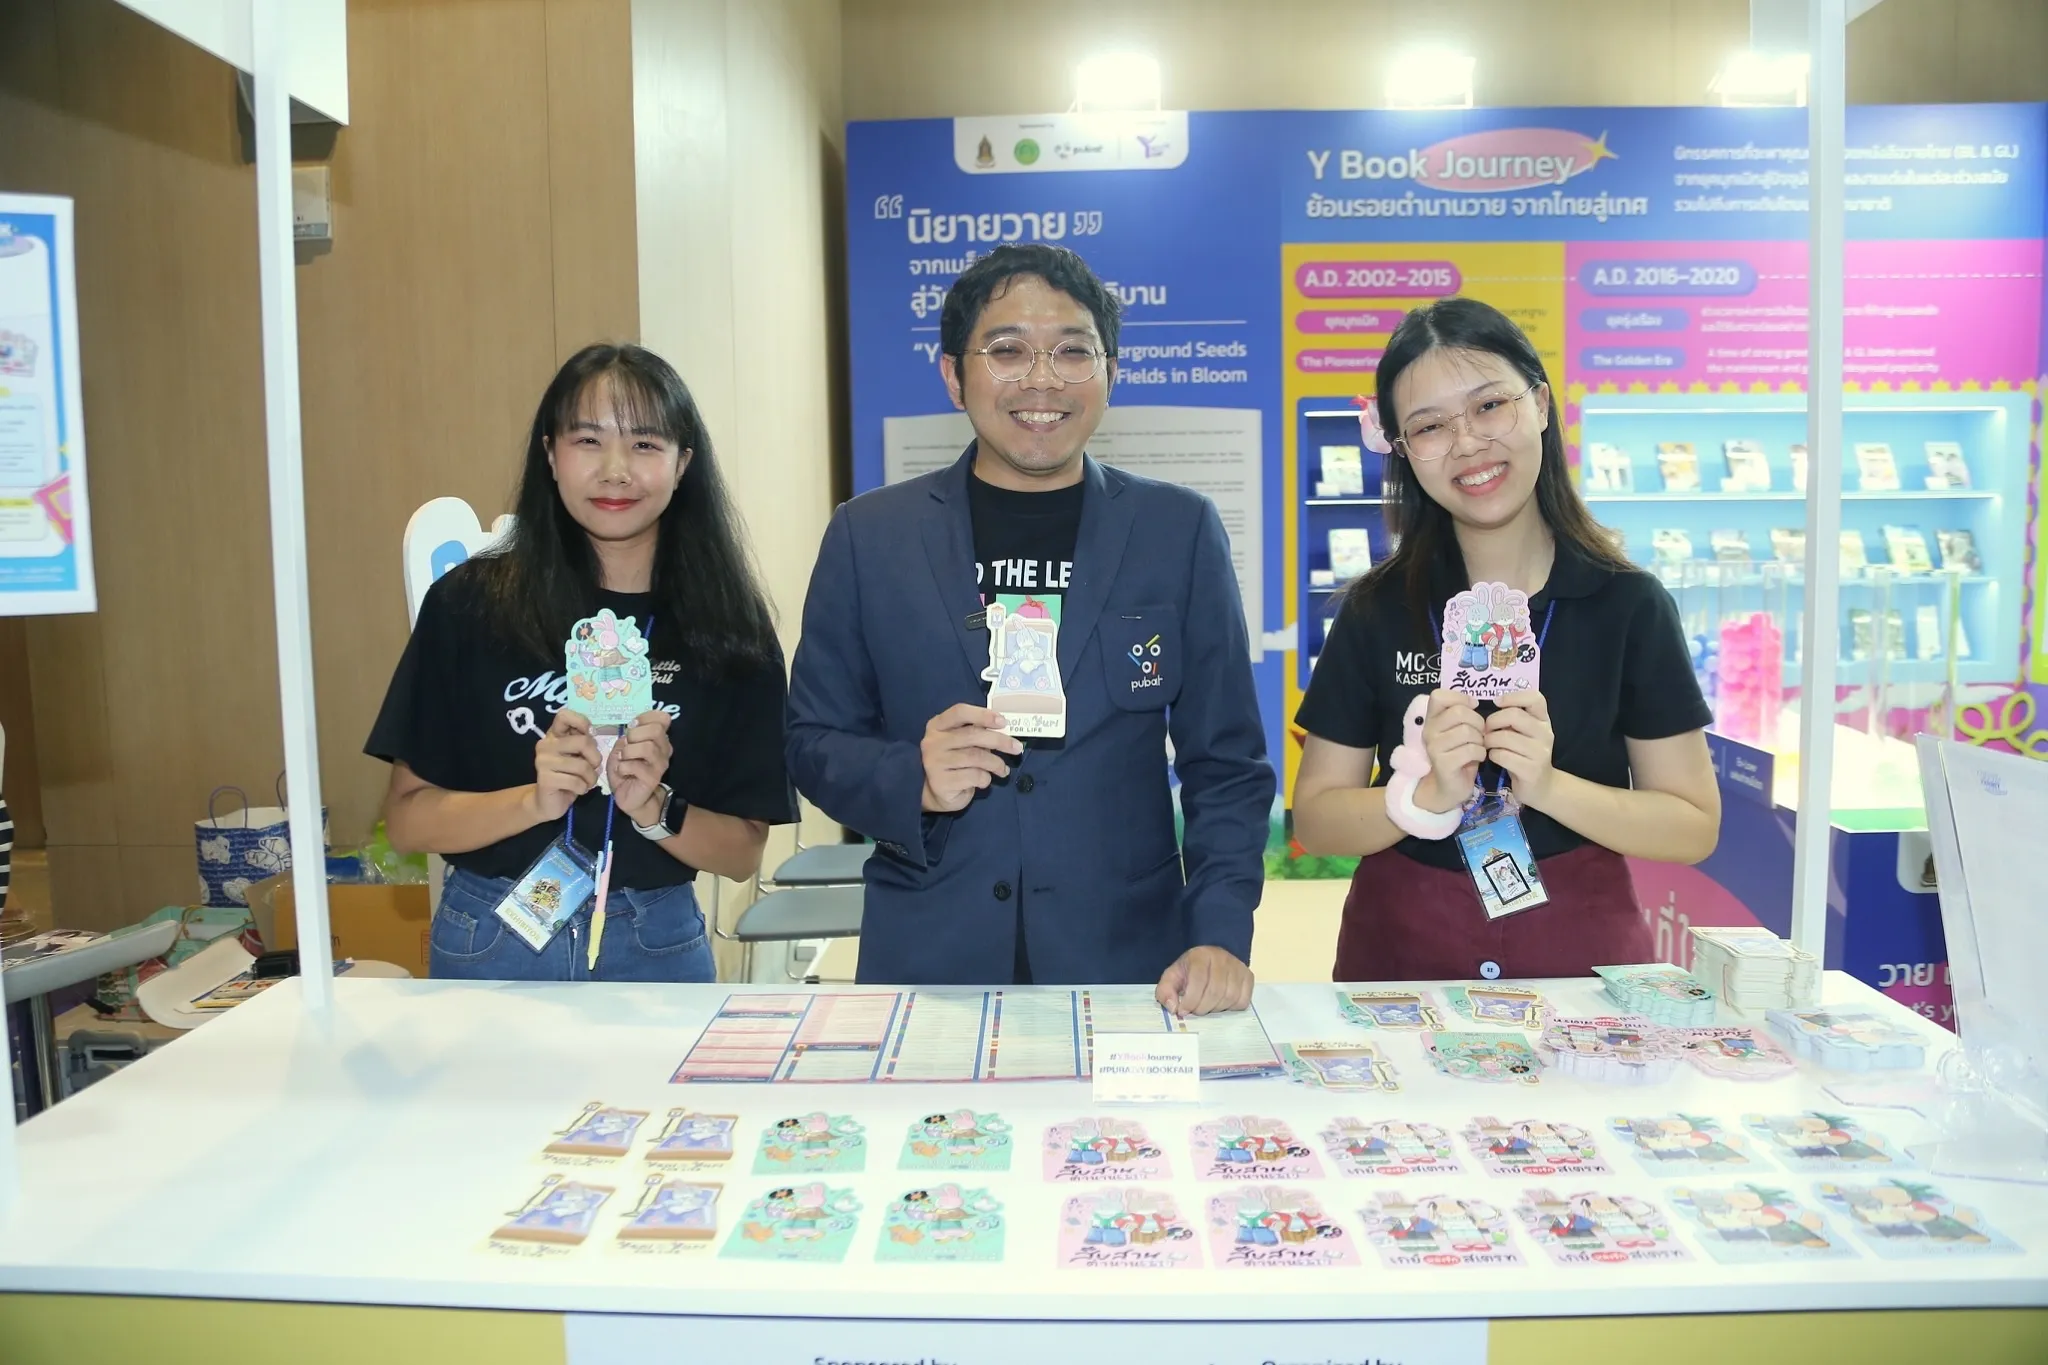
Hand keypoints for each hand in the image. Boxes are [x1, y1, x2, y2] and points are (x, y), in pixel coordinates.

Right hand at [528, 707, 598, 822]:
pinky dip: (583, 788)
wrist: (548, 803)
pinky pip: (576, 782)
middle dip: (595, 758)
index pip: (564, 715)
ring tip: (586, 782)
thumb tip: (593, 732)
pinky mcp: (545, 779)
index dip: (582, 722)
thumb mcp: (577, 756)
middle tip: (593, 768)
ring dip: (591, 778)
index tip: (589, 735)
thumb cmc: (567, 776)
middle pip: (583, 742)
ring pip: (582, 766)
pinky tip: (578, 790)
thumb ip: (583, 742)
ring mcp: (543, 762)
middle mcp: (545, 745)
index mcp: (553, 735)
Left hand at [610, 710, 674, 825]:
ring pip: (647, 748)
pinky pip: (636, 766)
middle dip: (635, 734)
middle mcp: (663, 749)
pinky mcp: (652, 778)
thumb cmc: (626, 770)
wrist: (630, 796)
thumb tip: (634, 726)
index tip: (632, 726)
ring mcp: (660, 764)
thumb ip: (629, 736)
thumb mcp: (623, 748)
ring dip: (628, 752)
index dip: (644, 718)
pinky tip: (621, 771)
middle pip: (656, 730)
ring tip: (622, 759)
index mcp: (658, 739)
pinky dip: (623, 767)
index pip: (662, 718)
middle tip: (626, 745)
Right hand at [920, 704, 1022, 811]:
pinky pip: (973, 776)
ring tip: (1003, 769)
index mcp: (937, 725)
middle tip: (1016, 748)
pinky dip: (986, 778)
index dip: (983, 715)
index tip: (1002, 722)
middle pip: (972, 735)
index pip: (960, 712)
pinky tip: (985, 780)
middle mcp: (933, 741)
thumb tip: (1004, 730)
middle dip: (999, 741)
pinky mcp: (941, 782)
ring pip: (976, 757)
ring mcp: (935, 762)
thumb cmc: (954, 762)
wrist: (936, 792)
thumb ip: (976, 733)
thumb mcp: (961, 743)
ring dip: (996, 763)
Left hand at [1155, 945, 1253, 1016]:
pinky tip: (1221, 1003)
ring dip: (1216, 1009)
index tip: (1183, 1010)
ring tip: (1207, 1006)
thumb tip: (1173, 1008)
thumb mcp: (1172, 976)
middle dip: (1202, 1007)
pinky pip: (1243, 1000)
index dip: (1190, 1000)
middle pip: (1215, 992)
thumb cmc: (1190, 970)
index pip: (1199, 980)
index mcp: (1201, 956)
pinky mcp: (1248, 977)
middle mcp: (1222, 959)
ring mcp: (1238, 967)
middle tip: (1195, 1010)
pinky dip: (1231, 1008)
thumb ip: (1165, 991)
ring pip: (1230, 997)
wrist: (1211, 958)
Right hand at [1418, 688, 1483, 812]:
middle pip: (1459, 712)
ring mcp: (1434, 747)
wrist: (1448, 787)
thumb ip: (1461, 713)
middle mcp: (1428, 731)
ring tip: (1479, 746)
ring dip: (1480, 739)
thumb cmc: (1458, 754)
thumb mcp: (1457, 730)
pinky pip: (1470, 750)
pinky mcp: (1444, 763)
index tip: (1472, 707)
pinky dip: (1480, 753)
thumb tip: (1473, 701)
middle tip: (1480, 734)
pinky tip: (1478, 758)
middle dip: (1478, 722)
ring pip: (1467, 731)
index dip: (1459, 698)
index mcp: (1431, 719)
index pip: (1438, 696)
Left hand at [1486, 689, 1556, 807]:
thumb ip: (1514, 718)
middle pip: (1513, 716)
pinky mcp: (1531, 770)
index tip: (1497, 702)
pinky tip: (1493, 757)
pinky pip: (1502, 755)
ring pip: (1505, 737)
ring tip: (1488, 745)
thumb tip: (1494, 701)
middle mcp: (1546, 734)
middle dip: (1492, 721)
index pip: (1535, 698)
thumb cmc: (1525, 755)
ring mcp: (1540, 753)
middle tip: (1486, 730)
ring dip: (1489, 740)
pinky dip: (1492, 755)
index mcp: (1544, 721)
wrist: (1540, 788)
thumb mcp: (1525, 733)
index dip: (1513, 696)